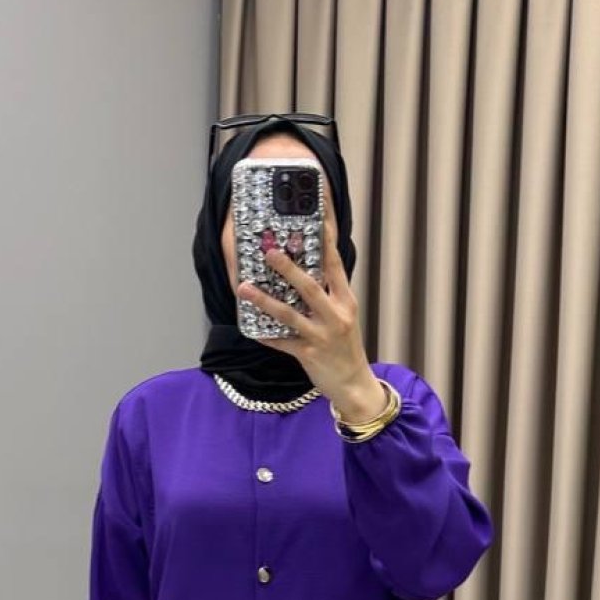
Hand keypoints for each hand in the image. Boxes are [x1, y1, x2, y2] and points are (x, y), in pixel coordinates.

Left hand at [237, 210, 387, 426]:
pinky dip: (265, 336)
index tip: (315, 215)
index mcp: (345, 300)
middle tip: (269, 251)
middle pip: (310, 287)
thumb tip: (305, 270)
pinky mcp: (308, 355)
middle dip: (288, 269)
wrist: (354, 384)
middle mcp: (335, 315)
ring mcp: (321, 336)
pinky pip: (282, 343)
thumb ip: (327, 294)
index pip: (334, 263)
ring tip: (245, 288)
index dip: (325, 238)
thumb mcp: (344, 315)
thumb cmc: (346, 347)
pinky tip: (250, 329)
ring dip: (265, 300)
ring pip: (290, 315)